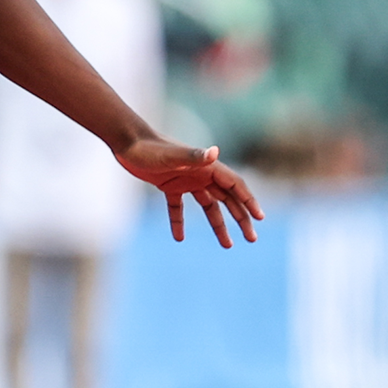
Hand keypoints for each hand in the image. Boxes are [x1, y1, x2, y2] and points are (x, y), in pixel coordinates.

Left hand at [115, 137, 264, 247]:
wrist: (127, 141)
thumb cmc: (150, 148)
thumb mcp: (172, 155)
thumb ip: (194, 156)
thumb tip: (215, 152)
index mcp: (207, 167)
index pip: (235, 186)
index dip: (249, 201)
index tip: (260, 218)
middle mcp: (200, 174)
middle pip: (228, 199)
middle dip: (241, 218)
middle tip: (252, 239)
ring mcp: (185, 181)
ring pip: (209, 206)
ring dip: (218, 225)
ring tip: (228, 245)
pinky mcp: (169, 186)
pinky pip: (178, 208)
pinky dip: (179, 222)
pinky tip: (179, 238)